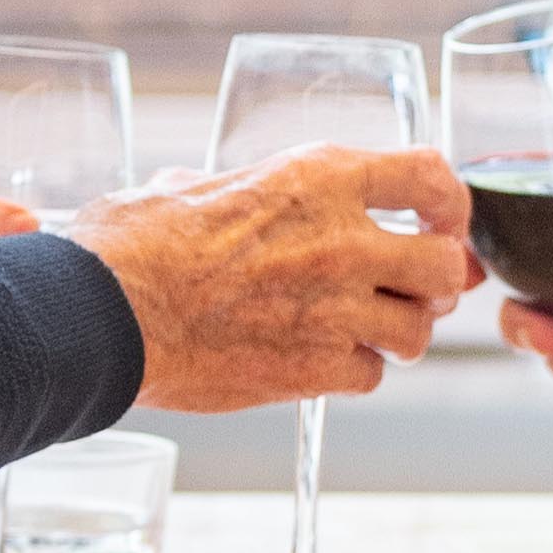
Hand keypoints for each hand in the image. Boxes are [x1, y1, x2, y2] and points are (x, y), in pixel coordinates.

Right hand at [80, 145, 474, 413]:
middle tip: (410, 289)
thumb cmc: (129, 245)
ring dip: (397, 334)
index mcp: (317, 178)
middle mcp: (341, 241)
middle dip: (434, 282)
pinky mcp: (314, 369)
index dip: (449, 203)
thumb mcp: (189, 185)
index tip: (442, 221)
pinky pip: (370, 376)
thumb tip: (208, 188)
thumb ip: (229, 187)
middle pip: (444, 266)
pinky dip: (353, 372)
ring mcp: (334, 310)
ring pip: (418, 332)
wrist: (102, 315)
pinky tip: (321, 362)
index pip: (430, 176)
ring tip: (365, 332)